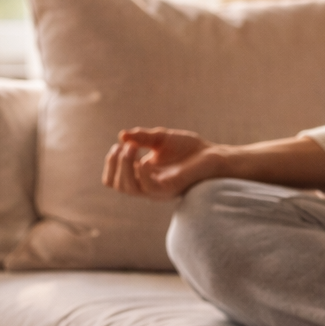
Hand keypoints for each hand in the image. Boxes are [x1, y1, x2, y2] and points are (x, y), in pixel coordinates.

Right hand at [102, 128, 219, 199]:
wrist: (213, 155)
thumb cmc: (189, 149)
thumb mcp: (160, 138)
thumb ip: (142, 137)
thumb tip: (121, 136)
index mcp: (142, 175)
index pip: (114, 179)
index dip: (110, 163)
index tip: (119, 145)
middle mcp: (147, 184)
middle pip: (117, 185)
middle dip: (115, 164)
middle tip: (125, 147)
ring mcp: (157, 189)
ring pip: (128, 188)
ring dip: (125, 167)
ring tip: (131, 149)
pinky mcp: (170, 188)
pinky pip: (148, 188)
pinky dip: (141, 174)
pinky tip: (144, 160)